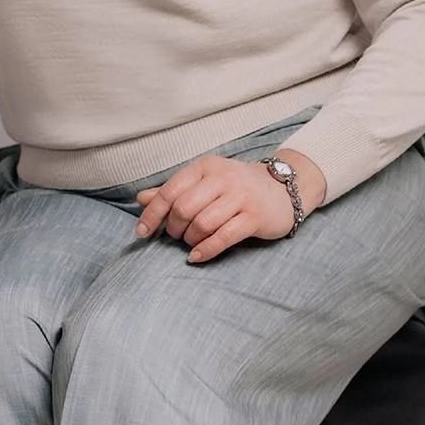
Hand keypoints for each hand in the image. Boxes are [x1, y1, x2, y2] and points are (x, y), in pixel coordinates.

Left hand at [134, 148, 324, 262]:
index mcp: (205, 167)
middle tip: (177, 236)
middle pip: (183, 208)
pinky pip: (223, 237)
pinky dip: (206, 250)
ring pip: (202, 223)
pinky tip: (197, 257)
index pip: (169, 191)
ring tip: (192, 243)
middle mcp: (223, 178)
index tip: (142, 233)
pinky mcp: (255, 217)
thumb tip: (140, 199)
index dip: (152, 215)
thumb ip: (172, 191)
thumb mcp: (204, 183)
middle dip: (174, 228)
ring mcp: (241, 197)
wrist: (283, 189)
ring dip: (191, 240)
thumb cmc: (235, 188)